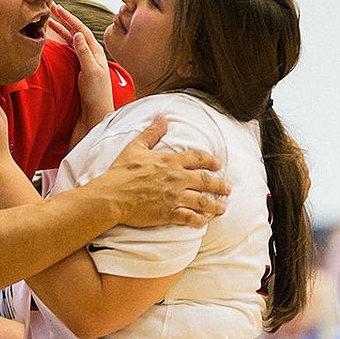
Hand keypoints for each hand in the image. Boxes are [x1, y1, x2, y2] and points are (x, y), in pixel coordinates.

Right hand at [52, 2, 115, 145]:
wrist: (95, 119)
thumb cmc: (96, 98)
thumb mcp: (91, 73)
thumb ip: (84, 53)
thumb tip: (78, 33)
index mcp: (96, 54)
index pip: (81, 30)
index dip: (69, 18)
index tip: (57, 8)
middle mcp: (91, 58)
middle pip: (76, 34)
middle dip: (64, 21)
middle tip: (51, 10)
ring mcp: (85, 66)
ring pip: (72, 43)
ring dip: (61, 32)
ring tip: (49, 24)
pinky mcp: (78, 75)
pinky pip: (69, 54)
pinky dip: (60, 45)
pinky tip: (53, 44)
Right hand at [98, 115, 229, 227]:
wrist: (111, 196)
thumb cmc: (120, 172)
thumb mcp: (136, 147)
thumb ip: (152, 132)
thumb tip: (162, 117)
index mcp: (170, 161)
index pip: (197, 158)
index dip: (210, 161)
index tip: (218, 164)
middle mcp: (176, 179)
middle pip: (205, 180)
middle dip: (219, 185)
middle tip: (228, 188)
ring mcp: (174, 197)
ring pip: (201, 201)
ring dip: (214, 205)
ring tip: (222, 208)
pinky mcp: (168, 213)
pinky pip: (189, 217)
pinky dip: (199, 220)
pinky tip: (204, 222)